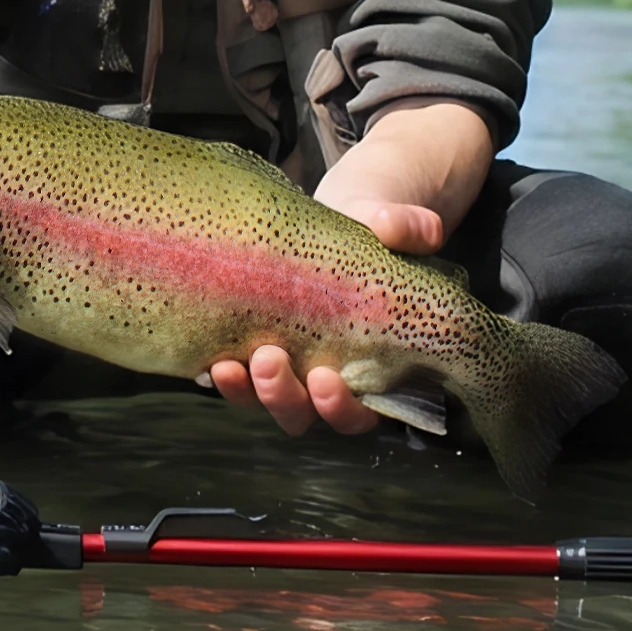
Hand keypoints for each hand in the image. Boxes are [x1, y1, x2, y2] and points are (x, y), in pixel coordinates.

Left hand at [208, 99, 493, 436]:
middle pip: (304, 415)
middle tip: (269, 359)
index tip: (325, 379)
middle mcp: (326, 378)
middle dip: (284, 397)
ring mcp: (286, 366)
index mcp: (372, 367)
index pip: (360, 414)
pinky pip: (232, 374)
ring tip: (228, 365)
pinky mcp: (249, 345)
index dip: (341, 408)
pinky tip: (202, 358)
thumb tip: (428, 228)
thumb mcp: (386, 223)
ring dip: (245, 392)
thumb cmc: (370, 230)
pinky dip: (216, 373)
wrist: (333, 215)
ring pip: (262, 400)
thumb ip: (404, 229)